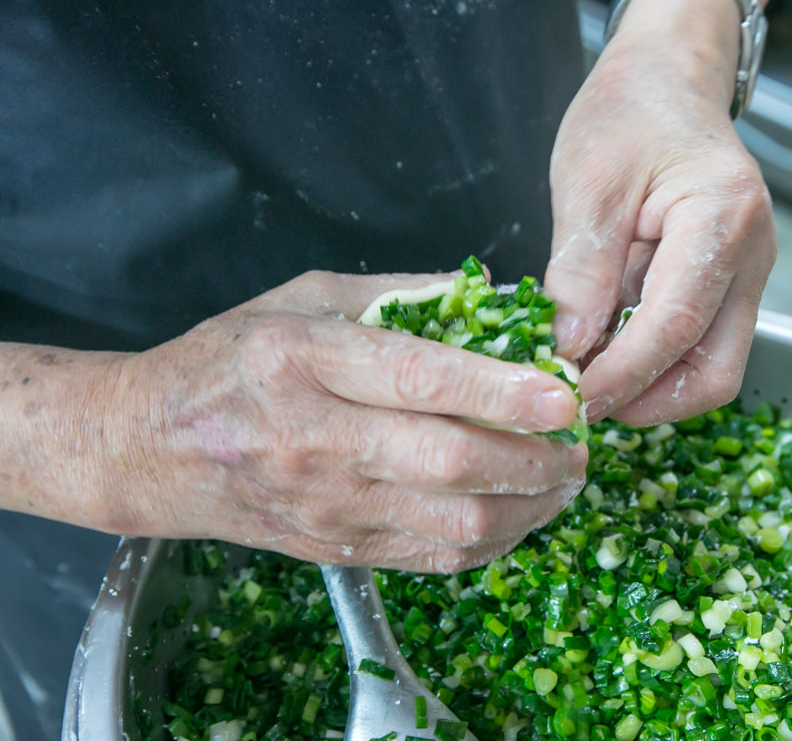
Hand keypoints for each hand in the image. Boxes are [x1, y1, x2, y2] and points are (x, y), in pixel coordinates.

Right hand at [100, 271, 585, 571]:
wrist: (150, 446)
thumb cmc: (233, 358)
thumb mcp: (306, 297)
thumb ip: (404, 293)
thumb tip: (498, 295)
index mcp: (305, 361)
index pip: (420, 380)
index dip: (502, 390)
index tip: (565, 395)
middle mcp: (316, 438)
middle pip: (450, 462)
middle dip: (535, 458)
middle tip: (581, 443)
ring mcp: (327, 504)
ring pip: (453, 523)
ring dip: (529, 506)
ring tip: (564, 476)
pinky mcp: (337, 548)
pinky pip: (433, 557)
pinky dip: (494, 539)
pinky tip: (520, 510)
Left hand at [545, 0, 775, 426]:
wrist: (670, 79)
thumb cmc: (630, 113)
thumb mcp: (589, 184)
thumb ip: (581, 270)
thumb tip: (571, 350)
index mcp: (722, 218)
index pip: (676, 325)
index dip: (622, 375)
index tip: (572, 396)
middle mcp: (753, 256)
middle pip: (716, 370)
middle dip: (649, 401)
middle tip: (584, 404)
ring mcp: (748, 274)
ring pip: (713, 366)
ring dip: (652, 388)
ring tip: (590, 377)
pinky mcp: (730, 284)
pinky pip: (700, 343)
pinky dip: (655, 361)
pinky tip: (608, 351)